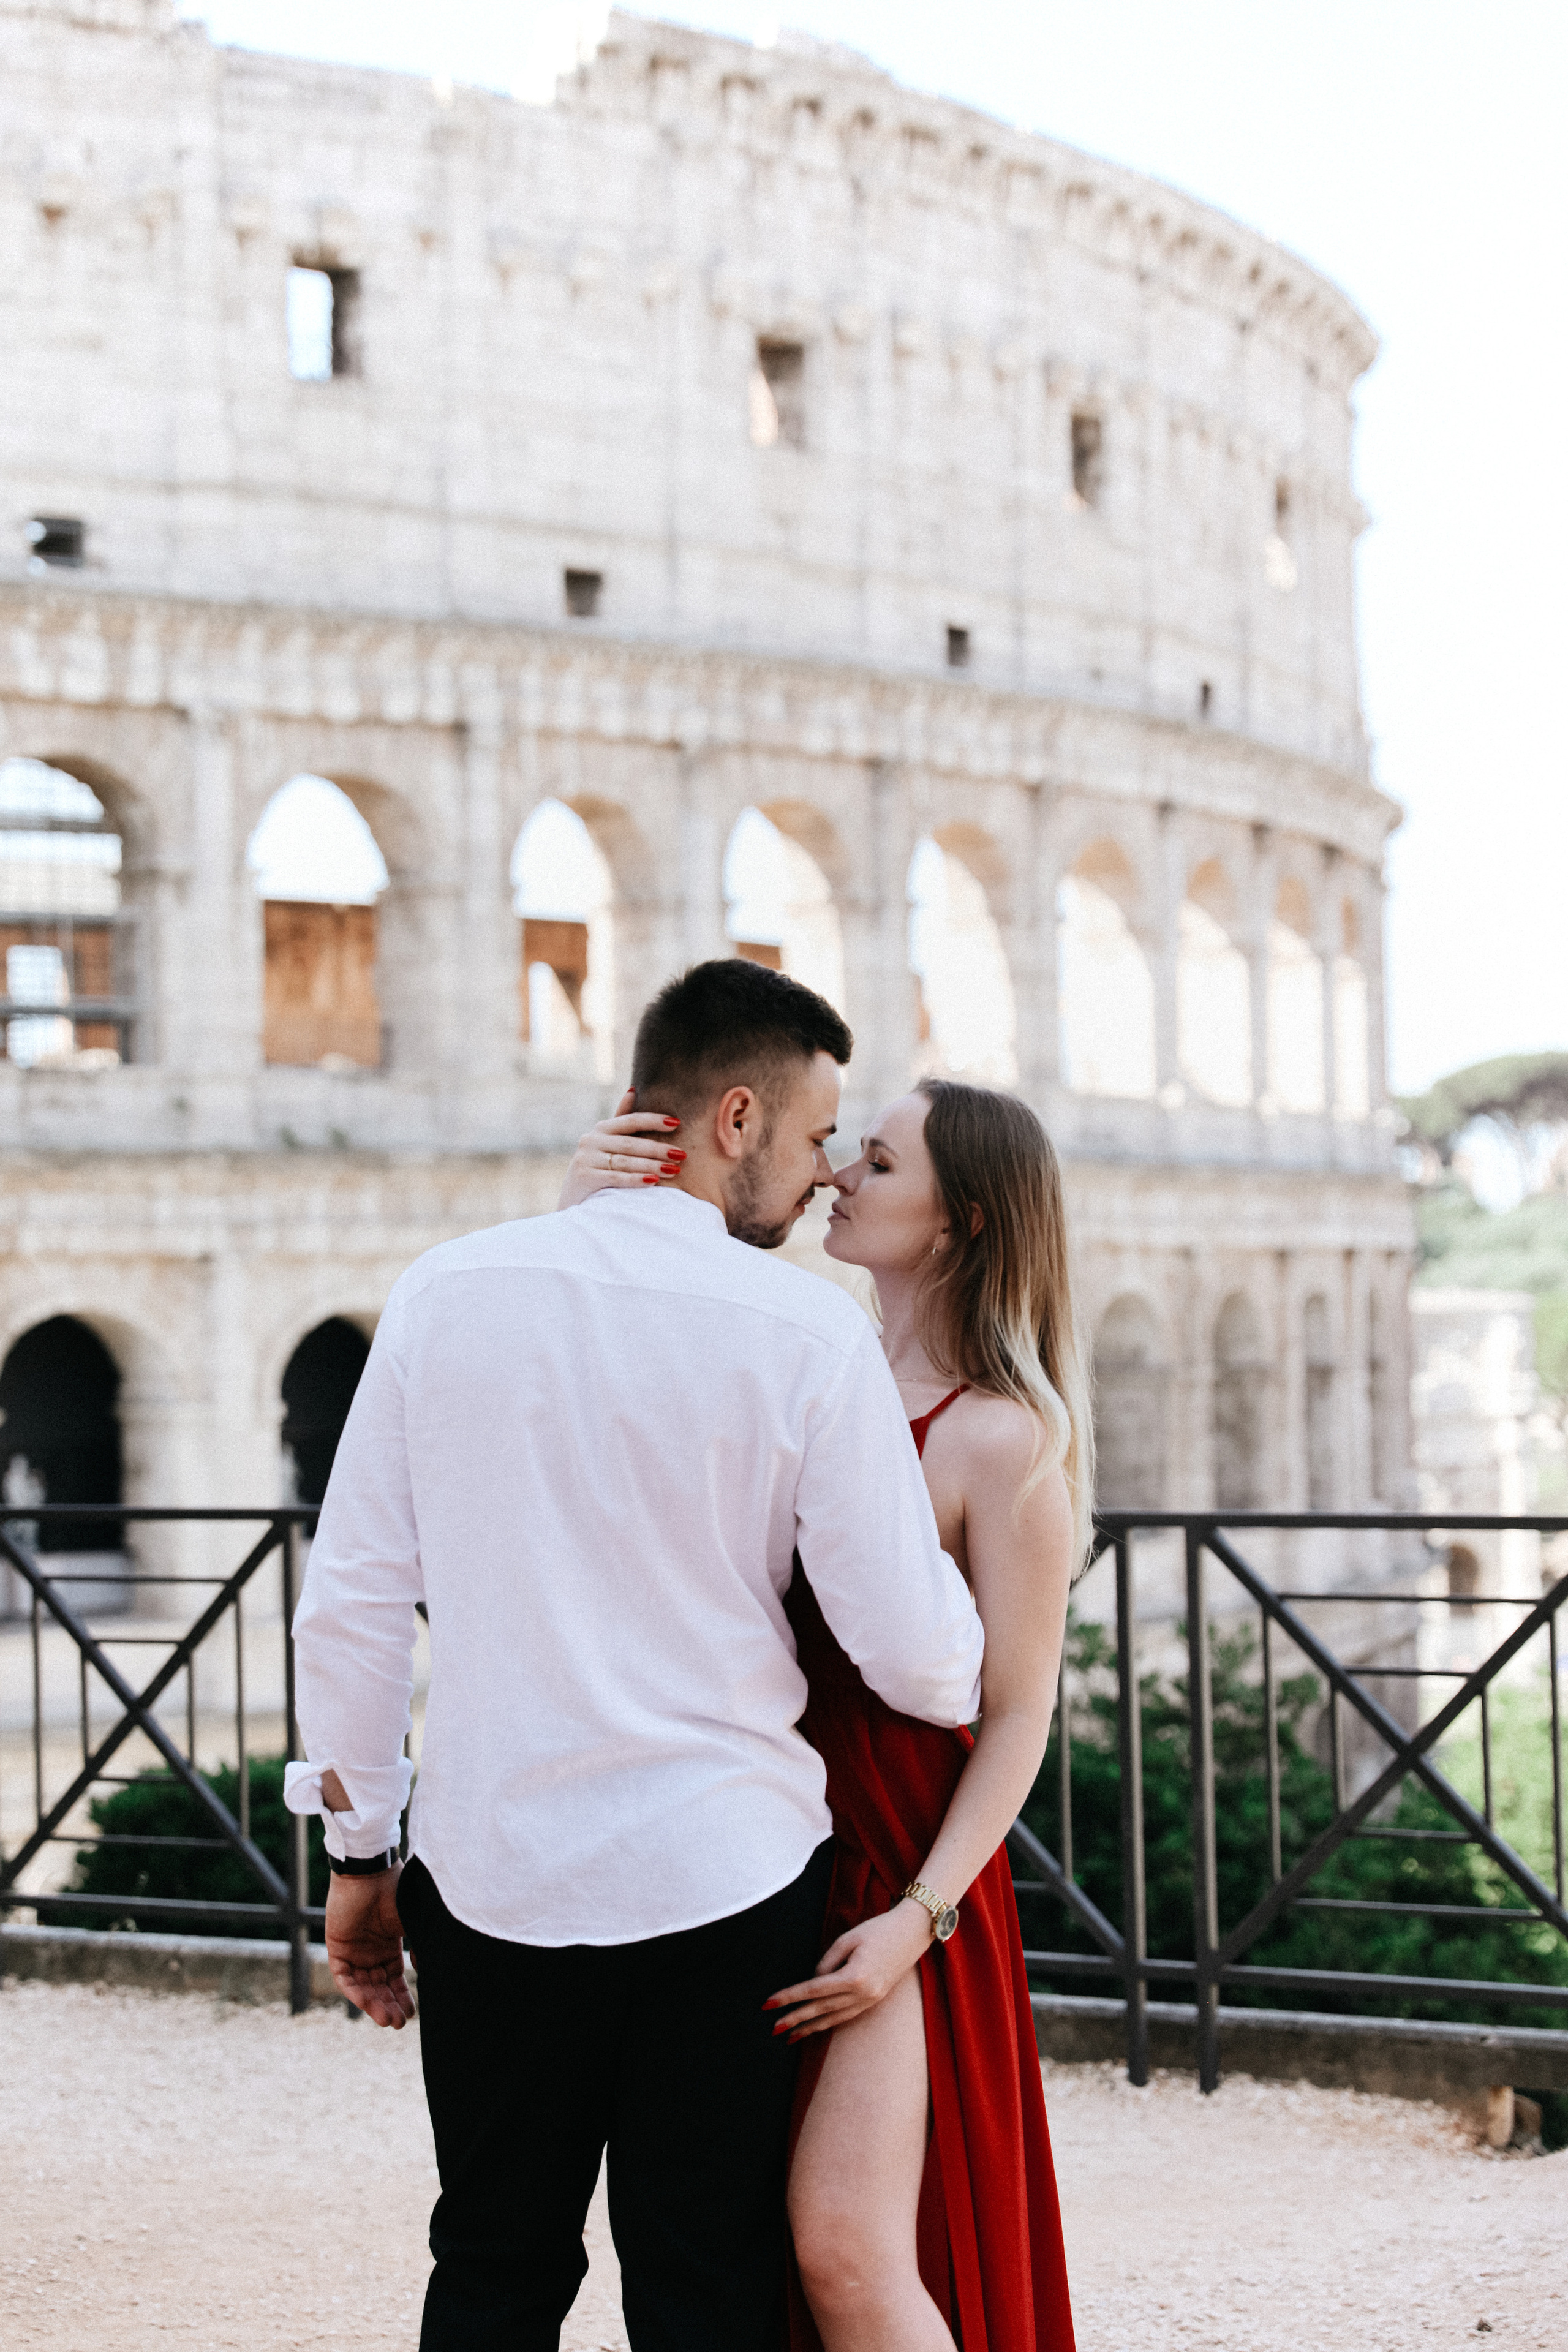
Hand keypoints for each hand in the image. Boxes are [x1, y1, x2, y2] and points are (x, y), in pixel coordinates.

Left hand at [324, 1865, 415, 2028]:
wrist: (371, 1873)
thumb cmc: (396, 1892)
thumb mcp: (414, 1924)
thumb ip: (420, 1949)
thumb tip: (428, 1975)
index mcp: (389, 1945)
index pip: (394, 1979)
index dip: (402, 1997)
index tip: (412, 2014)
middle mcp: (370, 1951)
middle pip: (379, 1987)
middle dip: (389, 2006)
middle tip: (399, 2024)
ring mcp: (353, 1950)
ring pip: (362, 1987)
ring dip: (373, 2005)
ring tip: (388, 2020)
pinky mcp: (336, 1948)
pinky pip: (344, 1978)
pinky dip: (355, 1993)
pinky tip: (367, 2004)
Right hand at [556, 1090, 685, 1207]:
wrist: (574, 1199)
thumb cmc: (597, 1168)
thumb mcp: (607, 1143)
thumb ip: (620, 1119)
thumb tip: (633, 1090)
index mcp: (601, 1129)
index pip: (631, 1121)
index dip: (654, 1120)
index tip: (676, 1123)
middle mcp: (591, 1140)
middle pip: (631, 1143)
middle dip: (658, 1149)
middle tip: (681, 1154)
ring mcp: (586, 1158)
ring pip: (625, 1161)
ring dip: (651, 1165)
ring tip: (674, 1170)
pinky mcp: (584, 1176)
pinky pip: (615, 1177)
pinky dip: (635, 1179)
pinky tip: (653, 1181)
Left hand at [763, 1898, 933, 2041]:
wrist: (912, 1933)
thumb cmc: (879, 1929)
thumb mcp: (848, 1939)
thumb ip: (827, 1961)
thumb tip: (814, 1979)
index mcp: (854, 1977)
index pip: (813, 1990)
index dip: (789, 1997)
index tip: (768, 2003)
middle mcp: (862, 1994)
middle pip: (820, 2009)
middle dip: (795, 2019)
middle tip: (772, 2029)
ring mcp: (870, 2000)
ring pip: (833, 2018)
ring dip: (810, 2028)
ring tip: (789, 2036)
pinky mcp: (874, 2000)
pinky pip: (846, 2016)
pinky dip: (828, 2023)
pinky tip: (816, 2027)